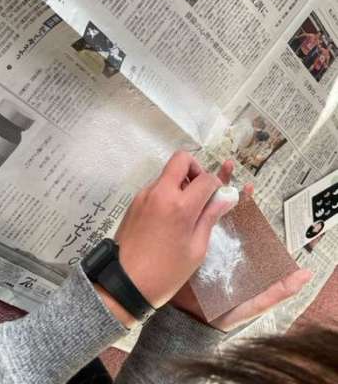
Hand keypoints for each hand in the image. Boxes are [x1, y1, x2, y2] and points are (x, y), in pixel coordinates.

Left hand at [100, 152, 234, 325]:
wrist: (124, 284)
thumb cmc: (166, 272)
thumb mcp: (196, 249)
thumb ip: (210, 217)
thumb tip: (227, 196)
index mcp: (180, 205)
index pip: (206, 179)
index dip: (217, 185)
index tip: (219, 198)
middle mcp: (160, 192)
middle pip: (181, 159)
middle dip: (196, 169)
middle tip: (201, 191)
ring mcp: (144, 195)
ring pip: (167, 173)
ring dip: (180, 182)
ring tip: (186, 210)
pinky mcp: (134, 202)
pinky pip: (156, 187)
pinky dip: (167, 193)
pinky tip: (169, 218)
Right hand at [171, 161, 312, 330]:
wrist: (187, 322)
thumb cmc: (221, 313)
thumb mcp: (252, 303)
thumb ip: (276, 291)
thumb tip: (305, 275)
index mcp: (234, 250)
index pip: (241, 219)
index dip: (245, 201)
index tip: (249, 186)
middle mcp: (216, 241)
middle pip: (220, 206)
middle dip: (223, 185)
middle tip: (226, 165)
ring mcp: (197, 240)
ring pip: (201, 208)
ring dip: (203, 187)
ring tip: (206, 168)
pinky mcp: (181, 243)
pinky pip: (183, 220)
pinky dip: (183, 203)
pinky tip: (182, 188)